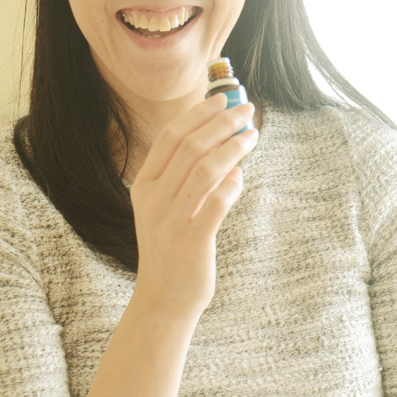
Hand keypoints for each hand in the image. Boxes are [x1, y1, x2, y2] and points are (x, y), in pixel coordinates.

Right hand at [128, 95, 258, 317]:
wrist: (163, 297)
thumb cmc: (171, 247)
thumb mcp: (166, 208)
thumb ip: (187, 178)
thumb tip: (224, 147)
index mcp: (144, 185)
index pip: (171, 136)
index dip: (199, 113)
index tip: (223, 99)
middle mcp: (153, 199)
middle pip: (191, 146)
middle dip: (222, 123)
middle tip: (246, 111)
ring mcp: (171, 219)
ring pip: (207, 169)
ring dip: (234, 147)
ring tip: (252, 135)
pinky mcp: (192, 240)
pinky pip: (218, 200)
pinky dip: (234, 183)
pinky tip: (241, 177)